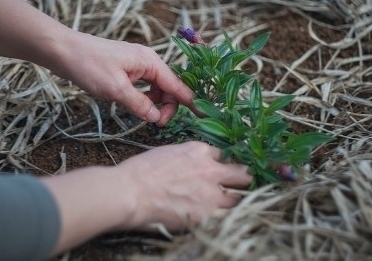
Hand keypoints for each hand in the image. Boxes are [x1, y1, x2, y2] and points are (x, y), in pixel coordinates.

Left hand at [51, 32, 193, 125]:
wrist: (64, 50)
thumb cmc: (89, 65)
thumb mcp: (116, 89)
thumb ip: (140, 104)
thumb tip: (157, 118)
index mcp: (151, 62)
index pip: (177, 85)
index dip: (190, 102)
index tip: (203, 116)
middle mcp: (148, 61)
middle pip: (168, 88)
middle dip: (167, 106)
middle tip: (156, 124)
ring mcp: (137, 65)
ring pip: (156, 88)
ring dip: (155, 103)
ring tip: (145, 116)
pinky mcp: (126, 70)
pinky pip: (144, 86)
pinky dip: (144, 98)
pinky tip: (136, 106)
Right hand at [117, 141, 251, 229]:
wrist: (130, 192)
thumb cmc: (140, 173)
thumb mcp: (167, 153)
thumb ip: (187, 159)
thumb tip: (193, 168)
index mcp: (199, 151)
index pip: (222, 155)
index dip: (220, 165)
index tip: (219, 172)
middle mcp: (211, 169)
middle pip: (241, 173)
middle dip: (241, 179)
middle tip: (238, 186)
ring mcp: (212, 193)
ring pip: (239, 197)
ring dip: (233, 202)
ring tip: (227, 207)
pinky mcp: (208, 214)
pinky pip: (225, 217)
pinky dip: (222, 218)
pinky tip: (216, 220)